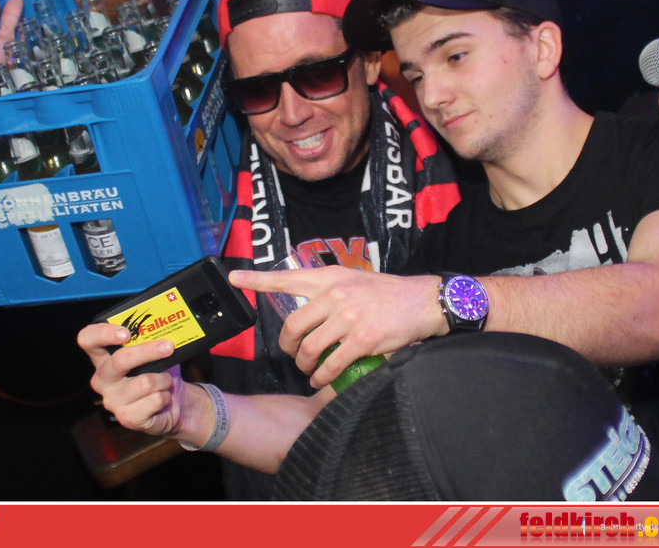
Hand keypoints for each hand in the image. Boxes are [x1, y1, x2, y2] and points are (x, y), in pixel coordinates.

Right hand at [76, 322, 184, 435]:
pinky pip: (154, 400)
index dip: (103, 333)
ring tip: (166, 382)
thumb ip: (152, 340)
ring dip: (164, 380)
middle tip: (168, 346)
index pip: (88, 339)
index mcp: (103, 358)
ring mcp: (112, 400)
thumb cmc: (160, 372)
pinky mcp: (126, 418)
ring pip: (145, 382)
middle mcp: (102, 379)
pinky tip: (163, 398)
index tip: (126, 333)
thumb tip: (164, 333)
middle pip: (119, 360)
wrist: (173, 404)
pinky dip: (165, 396)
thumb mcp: (154, 352)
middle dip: (148, 351)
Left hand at [229, 267, 442, 387]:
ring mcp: (349, 317)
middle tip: (292, 354)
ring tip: (308, 369)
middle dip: (287, 345)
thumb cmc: (388, 294)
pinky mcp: (362, 339)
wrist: (423, 301)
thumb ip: (330, 292)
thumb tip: (309, 314)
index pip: (287, 277)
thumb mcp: (355, 281)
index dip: (258, 279)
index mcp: (331, 278)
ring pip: (309, 348)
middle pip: (293, 325)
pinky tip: (322, 380)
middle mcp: (336, 294)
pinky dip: (322, 377)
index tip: (235, 279)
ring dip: (304, 365)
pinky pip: (331, 364)